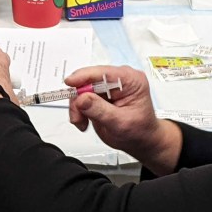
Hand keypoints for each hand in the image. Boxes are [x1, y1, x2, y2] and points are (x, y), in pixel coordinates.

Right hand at [65, 65, 181, 174]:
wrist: (141, 140)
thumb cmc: (140, 131)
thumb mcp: (120, 123)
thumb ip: (100, 110)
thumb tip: (81, 98)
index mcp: (131, 80)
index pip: (103, 72)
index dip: (84, 76)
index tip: (70, 83)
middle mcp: (118, 79)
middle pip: (88, 80)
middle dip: (79, 99)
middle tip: (78, 117)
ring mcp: (107, 86)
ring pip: (80, 89)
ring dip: (77, 107)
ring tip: (82, 122)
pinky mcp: (98, 93)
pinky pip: (80, 97)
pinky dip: (78, 110)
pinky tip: (84, 120)